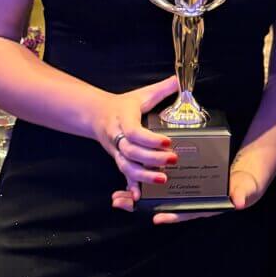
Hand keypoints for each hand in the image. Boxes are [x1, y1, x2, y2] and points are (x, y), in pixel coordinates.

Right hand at [92, 75, 178, 207]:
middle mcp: (117, 137)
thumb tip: (179, 80)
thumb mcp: (141, 95)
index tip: (168, 142)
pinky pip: (123, 175)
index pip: (135, 132)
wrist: (96, 115)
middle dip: (152, 158)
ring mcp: (116, 151)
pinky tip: (138, 197)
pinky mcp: (118, 160)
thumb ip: (162, 89)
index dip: (150, 139)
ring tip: (163, 178)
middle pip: (131, 152)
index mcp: (123, 118)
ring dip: (144, 175)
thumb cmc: (122, 105)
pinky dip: (130, 186)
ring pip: (126, 166)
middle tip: (173, 160)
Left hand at [115, 153, 269, 224]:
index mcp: (206, 207)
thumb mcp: (247, 189)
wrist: (246, 177)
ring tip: (115, 197)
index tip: (157, 216)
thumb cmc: (247, 186)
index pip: (187, 212)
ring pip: (158, 199)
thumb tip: (239, 202)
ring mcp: (185, 194)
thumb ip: (244, 194)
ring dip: (137, 197)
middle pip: (164, 208)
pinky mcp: (181, 185)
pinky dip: (145, 184)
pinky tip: (128, 182)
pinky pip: (161, 187)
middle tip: (121, 204)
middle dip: (142, 207)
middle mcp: (192, 203)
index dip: (172, 215)